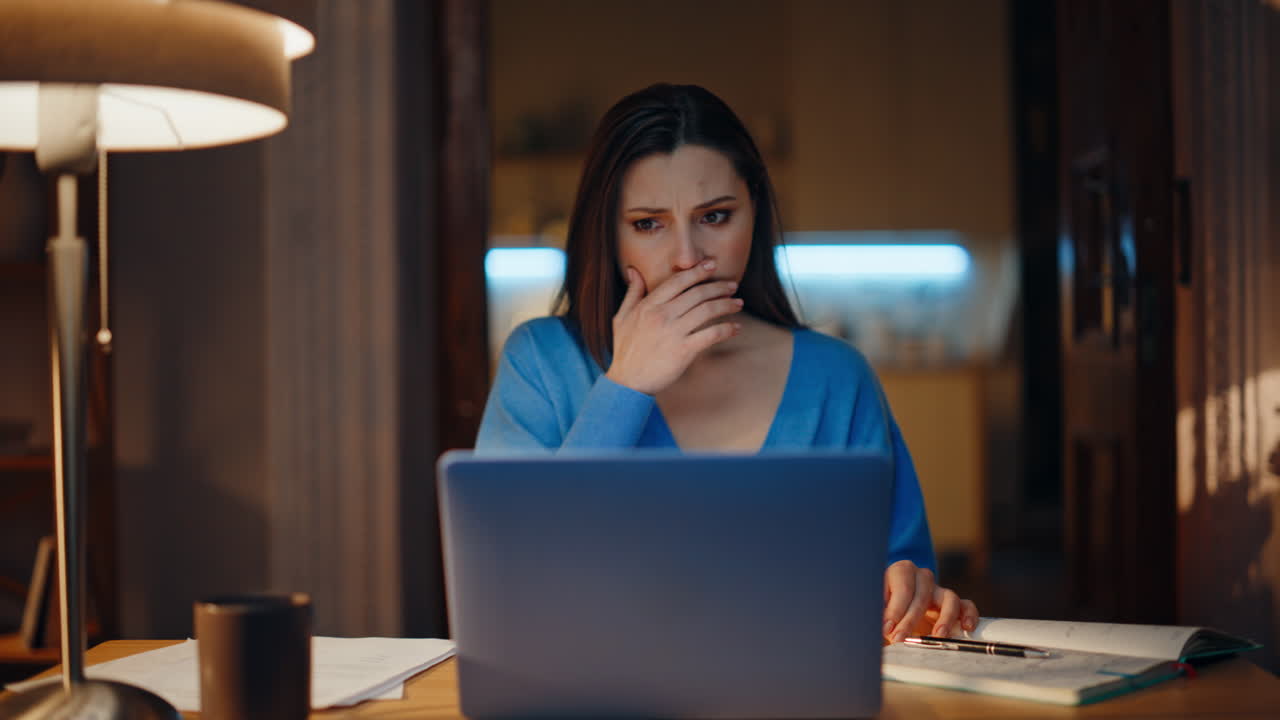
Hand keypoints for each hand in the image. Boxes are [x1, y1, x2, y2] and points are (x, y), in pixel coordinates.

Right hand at [605, 260, 742, 394]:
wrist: (628, 382)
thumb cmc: (625, 350)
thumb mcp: (622, 317)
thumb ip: (632, 293)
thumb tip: (633, 270)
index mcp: (649, 305)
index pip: (678, 281)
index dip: (697, 271)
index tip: (712, 265)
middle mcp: (662, 315)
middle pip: (697, 293)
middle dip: (718, 287)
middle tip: (732, 285)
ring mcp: (674, 332)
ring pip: (707, 310)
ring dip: (727, 305)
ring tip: (738, 303)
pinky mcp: (684, 350)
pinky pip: (711, 334)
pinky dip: (727, 329)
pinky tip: (736, 328)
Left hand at [882, 559, 978, 643]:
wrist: (893, 611)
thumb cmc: (881, 609)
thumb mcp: (874, 610)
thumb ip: (875, 617)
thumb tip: (880, 632)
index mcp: (900, 572)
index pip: (902, 588)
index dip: (895, 610)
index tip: (887, 629)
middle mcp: (921, 577)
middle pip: (922, 596)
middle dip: (910, 621)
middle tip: (900, 639)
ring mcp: (938, 590)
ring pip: (949, 598)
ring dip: (944, 619)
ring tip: (937, 636)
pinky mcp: (951, 604)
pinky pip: (966, 605)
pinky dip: (969, 615)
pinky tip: (966, 628)